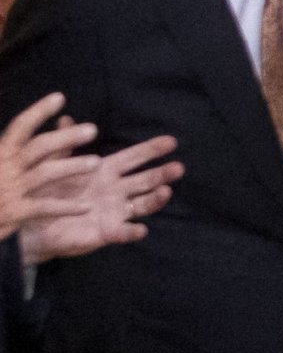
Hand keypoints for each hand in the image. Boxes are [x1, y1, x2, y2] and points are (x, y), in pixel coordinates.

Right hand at [0, 93, 101, 240]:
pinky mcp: (15, 213)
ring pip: (44, 174)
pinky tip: (86, 207)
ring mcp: (10, 189)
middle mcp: (5, 167)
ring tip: (97, 163)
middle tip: (93, 130)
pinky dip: (65, 207)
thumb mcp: (1, 165)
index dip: (39, 111)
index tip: (60, 98)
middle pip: (39, 147)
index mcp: (1, 153)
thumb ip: (21, 148)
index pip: (20, 127)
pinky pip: (44, 207)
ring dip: (72, 167)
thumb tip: (48, 124)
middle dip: (66, 137)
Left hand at [20, 124, 182, 262]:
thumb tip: (66, 119)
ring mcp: (113, 213)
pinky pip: (121, 233)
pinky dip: (131, 232)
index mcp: (106, 171)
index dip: (152, 150)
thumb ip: (63, 146)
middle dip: (162, 174)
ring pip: (141, 205)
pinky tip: (141, 229)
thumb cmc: (49, 192)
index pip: (134, 158)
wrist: (34, 223)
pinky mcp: (105, 233)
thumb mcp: (54, 165)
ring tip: (166, 192)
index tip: (171, 141)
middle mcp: (115, 191)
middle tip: (179, 167)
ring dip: (155, 199)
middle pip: (144, 181)